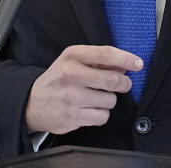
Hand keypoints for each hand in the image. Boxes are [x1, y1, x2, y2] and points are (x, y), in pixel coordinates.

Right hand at [25, 45, 141, 134]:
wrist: (32, 103)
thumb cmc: (58, 79)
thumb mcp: (73, 61)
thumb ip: (98, 61)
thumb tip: (125, 66)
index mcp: (72, 56)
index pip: (105, 54)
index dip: (126, 58)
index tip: (138, 64)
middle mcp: (71, 74)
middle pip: (112, 80)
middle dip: (124, 83)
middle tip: (122, 84)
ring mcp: (72, 97)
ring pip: (110, 100)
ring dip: (108, 100)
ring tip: (95, 98)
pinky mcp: (73, 117)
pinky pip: (103, 116)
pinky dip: (101, 114)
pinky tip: (90, 109)